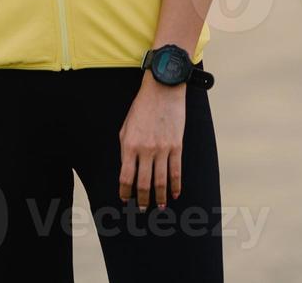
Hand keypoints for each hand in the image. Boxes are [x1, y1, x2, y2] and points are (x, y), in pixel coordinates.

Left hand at [117, 74, 185, 209]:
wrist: (162, 91)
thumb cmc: (141, 109)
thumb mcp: (126, 127)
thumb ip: (126, 148)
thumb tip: (128, 169)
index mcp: (129, 145)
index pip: (125, 176)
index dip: (125, 191)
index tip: (125, 199)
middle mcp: (145, 150)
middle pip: (143, 182)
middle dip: (142, 199)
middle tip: (142, 209)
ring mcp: (162, 149)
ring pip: (160, 181)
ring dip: (160, 196)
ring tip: (160, 207)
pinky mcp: (176, 146)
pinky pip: (176, 171)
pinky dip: (176, 185)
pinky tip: (175, 194)